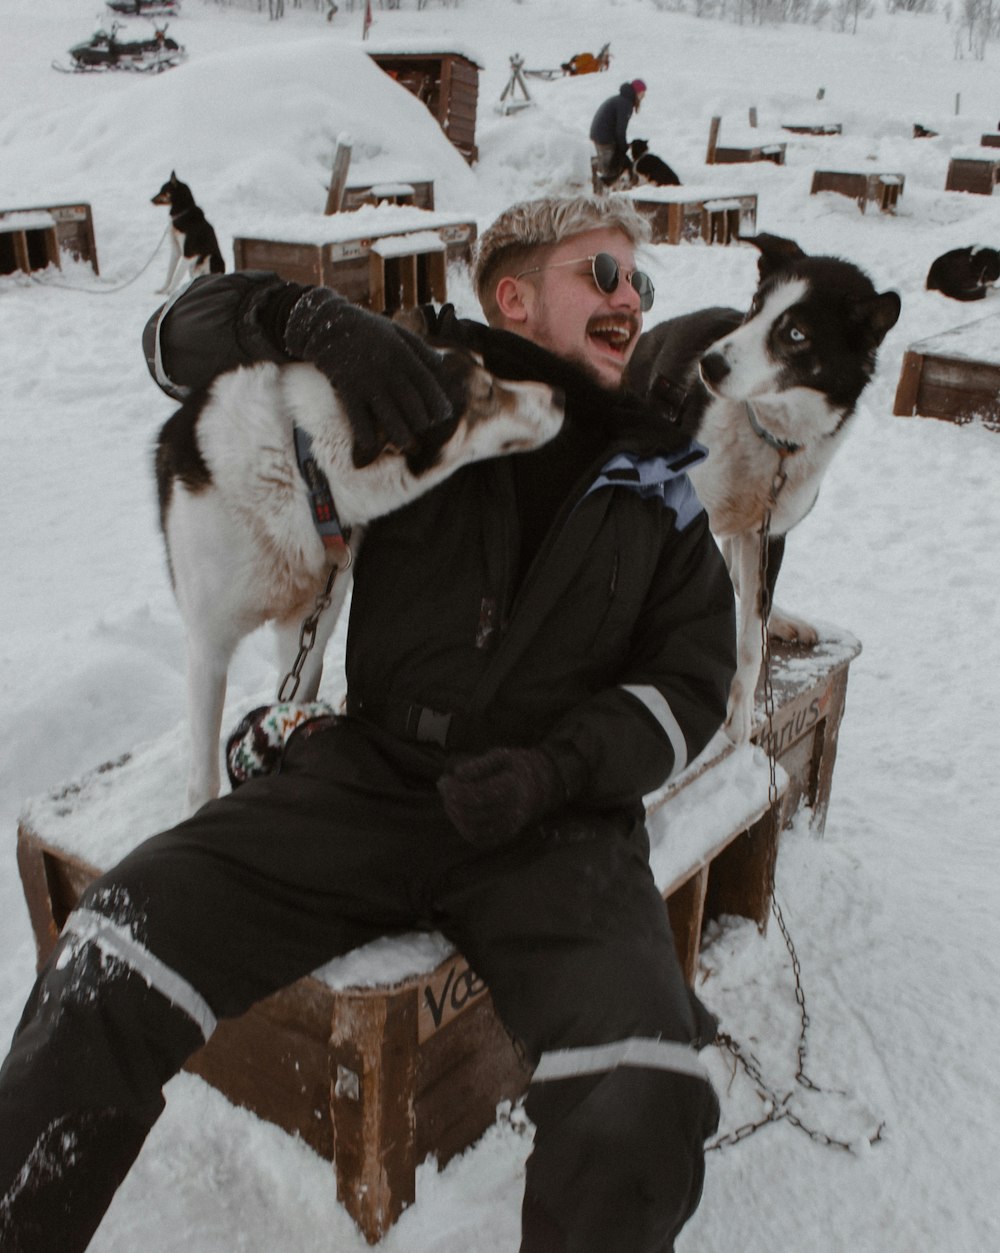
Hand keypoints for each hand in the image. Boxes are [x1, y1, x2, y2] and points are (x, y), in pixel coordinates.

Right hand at [283, 288, 453, 466]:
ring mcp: (367, 380)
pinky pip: (358, 416)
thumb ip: (420, 348)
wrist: (326, 324)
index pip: (427, 384)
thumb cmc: (366, 329)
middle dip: (421, 421)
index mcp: (402, 354)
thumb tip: (442, 365)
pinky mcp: (347, 388)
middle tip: (422, 430)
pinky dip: (365, 433)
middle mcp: (388, 369)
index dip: (437, 403)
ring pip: (388, 415)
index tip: (443, 416)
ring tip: (406, 446)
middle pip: (411, 403)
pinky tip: (370, 445)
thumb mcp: (396, 331)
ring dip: (399, 435)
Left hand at [437, 747, 564, 846]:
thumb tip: (458, 773)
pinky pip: (482, 840)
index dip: (455, 790)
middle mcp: (513, 810)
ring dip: (455, 817)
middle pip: (473, 814)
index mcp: (513, 787)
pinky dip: (466, 830)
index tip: (443, 780)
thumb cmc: (521, 765)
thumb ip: (481, 764)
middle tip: (445, 787)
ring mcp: (512, 826)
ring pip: (474, 830)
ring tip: (450, 800)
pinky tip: (459, 815)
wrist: (548, 783)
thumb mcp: (504, 755)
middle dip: (451, 802)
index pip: (477, 795)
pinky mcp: (508, 834)